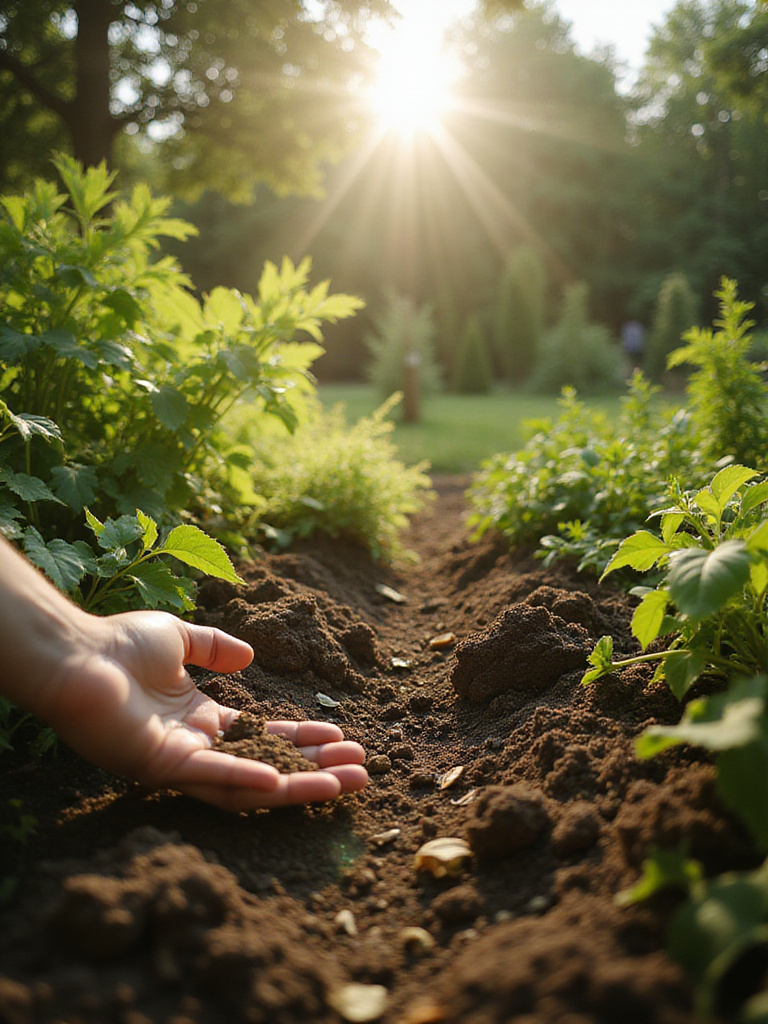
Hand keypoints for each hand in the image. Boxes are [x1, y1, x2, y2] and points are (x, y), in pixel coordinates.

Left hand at [45, 609, 367, 811]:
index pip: (263, 737)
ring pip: (247, 784)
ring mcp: (179, 762)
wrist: (76, 652)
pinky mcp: (160, 767)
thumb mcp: (179, 637)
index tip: (342, 737)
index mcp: (200, 721)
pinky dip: (245, 782)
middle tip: (361, 770)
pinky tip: (281, 783)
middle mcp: (195, 747)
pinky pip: (210, 779)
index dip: (302, 738)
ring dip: (296, 786)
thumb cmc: (118, 644)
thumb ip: (214, 648)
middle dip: (315, 770)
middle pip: (267, 766)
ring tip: (343, 784)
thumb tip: (250, 658)